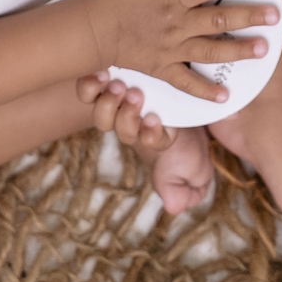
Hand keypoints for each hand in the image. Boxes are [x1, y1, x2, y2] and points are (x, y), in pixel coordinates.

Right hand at [77, 0, 279, 103]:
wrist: (90, 32)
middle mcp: (177, 24)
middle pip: (220, 19)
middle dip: (249, 17)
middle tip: (275, 16)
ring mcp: (171, 49)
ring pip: (211, 51)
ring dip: (238, 50)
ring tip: (262, 49)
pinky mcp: (162, 68)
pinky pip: (187, 83)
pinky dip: (205, 91)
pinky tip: (225, 97)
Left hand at [77, 72, 214, 213]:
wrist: (186, 104)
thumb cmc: (189, 143)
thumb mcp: (193, 170)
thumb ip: (183, 188)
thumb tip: (174, 207)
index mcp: (143, 141)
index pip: (138, 141)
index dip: (145, 133)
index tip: (154, 119)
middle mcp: (125, 124)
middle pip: (112, 126)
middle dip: (122, 114)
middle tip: (137, 96)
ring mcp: (114, 104)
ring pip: (99, 109)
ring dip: (108, 99)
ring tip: (121, 86)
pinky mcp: (106, 84)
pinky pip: (87, 90)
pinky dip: (90, 84)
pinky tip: (102, 75)